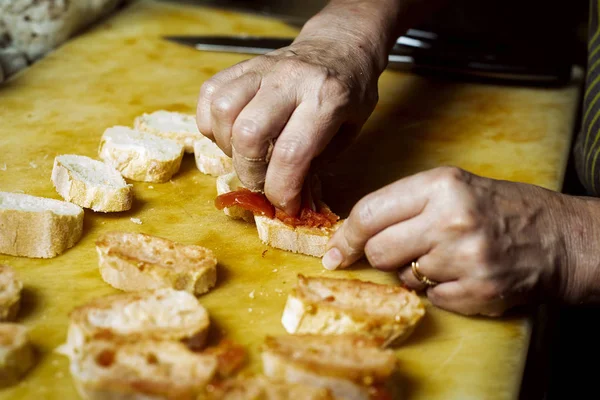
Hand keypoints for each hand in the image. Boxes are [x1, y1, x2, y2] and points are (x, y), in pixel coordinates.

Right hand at [196, 35, 380, 214]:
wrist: (340, 46)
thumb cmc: (348, 93)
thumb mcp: (347, 132)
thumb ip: (315, 164)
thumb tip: (285, 199)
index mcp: (326, 99)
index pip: (291, 153)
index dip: (281, 189)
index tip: (284, 204)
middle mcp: (291, 80)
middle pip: (249, 134)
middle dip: (250, 173)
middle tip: (262, 182)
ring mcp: (263, 68)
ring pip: (222, 111)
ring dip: (227, 146)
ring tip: (245, 154)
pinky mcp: (242, 65)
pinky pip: (209, 94)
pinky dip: (211, 123)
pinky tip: (230, 133)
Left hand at [323, 166, 594, 315]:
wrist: (557, 238)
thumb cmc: (498, 208)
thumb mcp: (452, 187)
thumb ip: (403, 205)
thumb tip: (351, 235)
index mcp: (440, 186)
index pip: (369, 213)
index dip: (345, 236)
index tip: (334, 250)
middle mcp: (450, 220)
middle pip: (378, 250)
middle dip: (381, 254)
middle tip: (405, 248)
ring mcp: (465, 259)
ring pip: (402, 277)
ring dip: (414, 272)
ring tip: (445, 256)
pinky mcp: (477, 292)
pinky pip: (430, 298)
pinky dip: (438, 290)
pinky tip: (461, 274)